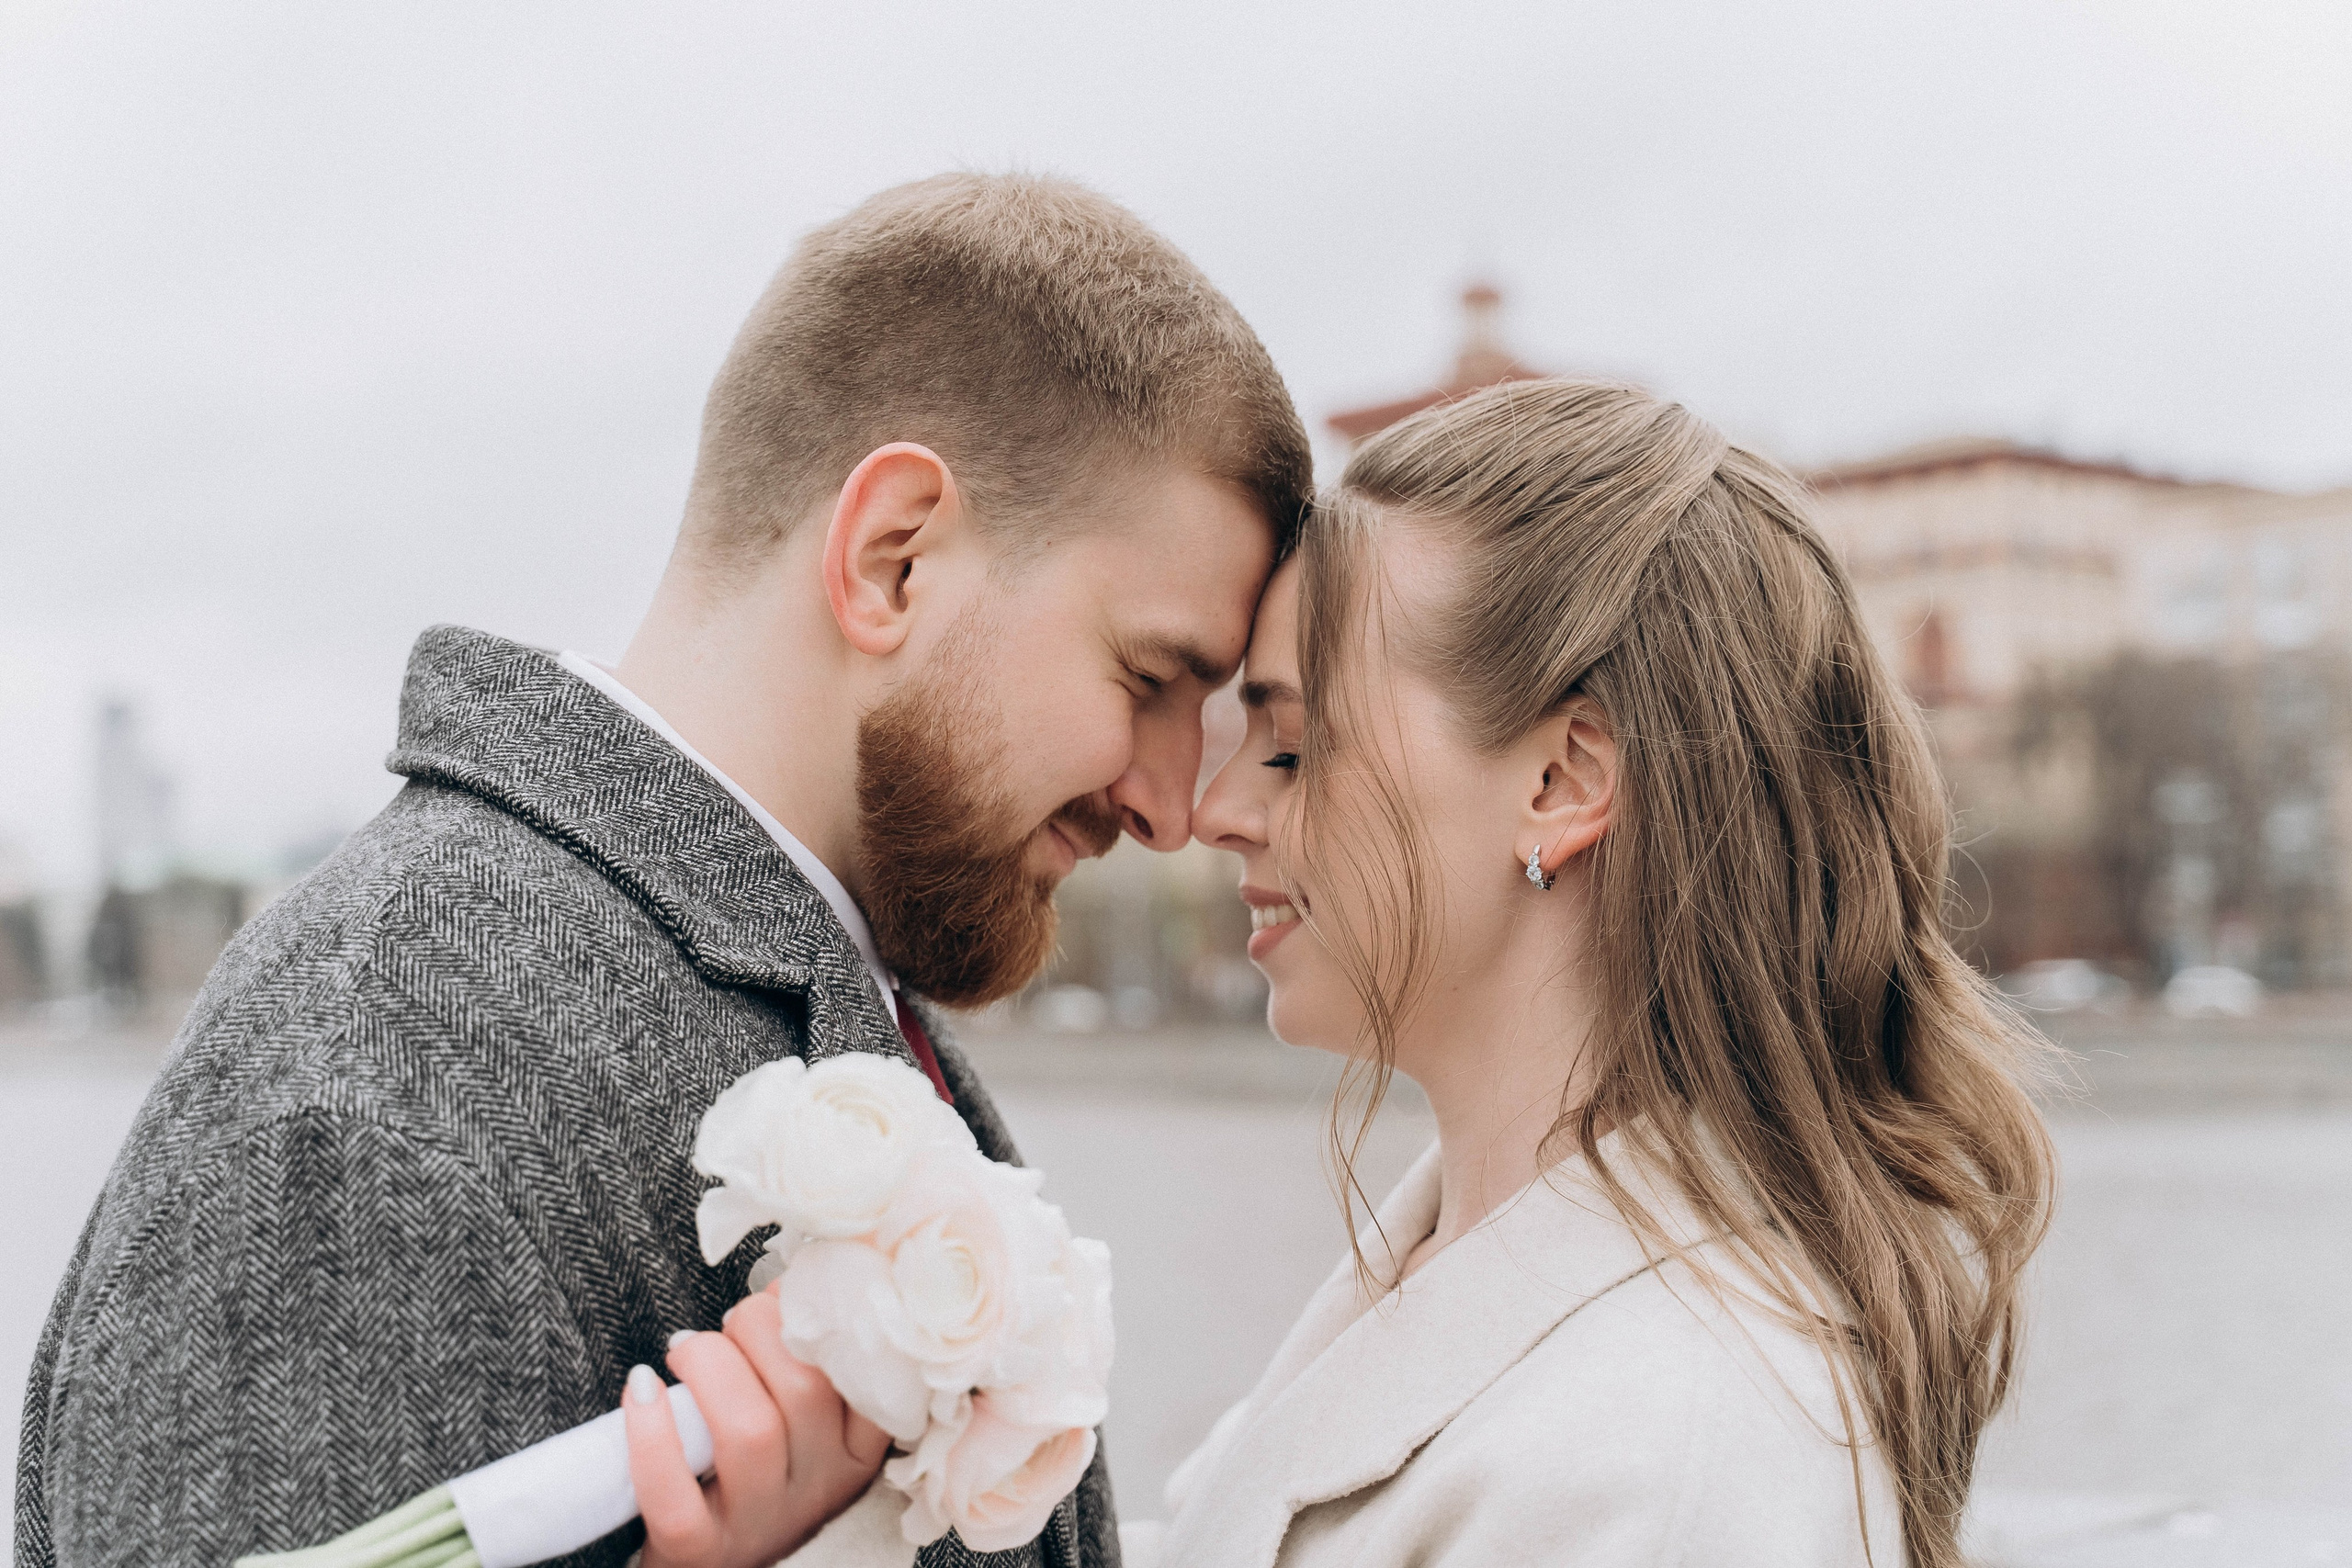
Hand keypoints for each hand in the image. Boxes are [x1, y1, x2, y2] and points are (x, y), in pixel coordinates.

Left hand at [623, 1286, 891, 1567]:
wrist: (712, 1567)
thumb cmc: (756, 1474)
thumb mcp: (807, 1427)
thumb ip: (811, 1361)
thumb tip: (793, 1279)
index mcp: (855, 1450)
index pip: (869, 1374)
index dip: (831, 1315)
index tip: (793, 1293)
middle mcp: (819, 1488)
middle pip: (805, 1390)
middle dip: (758, 1328)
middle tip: (729, 1323)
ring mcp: (760, 1522)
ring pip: (749, 1431)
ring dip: (711, 1364)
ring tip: (686, 1349)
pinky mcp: (698, 1550)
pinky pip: (674, 1493)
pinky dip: (651, 1433)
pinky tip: (641, 1388)